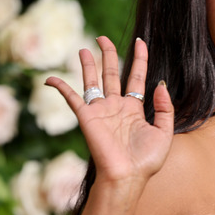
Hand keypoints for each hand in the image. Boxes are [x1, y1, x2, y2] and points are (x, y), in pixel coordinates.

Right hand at [45, 36, 173, 185]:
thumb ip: (164, 108)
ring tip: (84, 48)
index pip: (137, 76)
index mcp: (134, 109)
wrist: (127, 177)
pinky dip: (60, 87)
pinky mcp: (86, 117)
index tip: (142, 41)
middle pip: (112, 73)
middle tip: (103, 38)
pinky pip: (71, 98)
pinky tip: (50, 79)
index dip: (139, 58)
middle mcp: (116, 106)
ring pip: (92, 80)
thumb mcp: (164, 133)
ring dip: (88, 64)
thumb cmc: (146, 161)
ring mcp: (100, 111)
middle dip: (108, 54)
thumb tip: (159, 83)